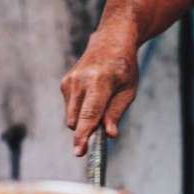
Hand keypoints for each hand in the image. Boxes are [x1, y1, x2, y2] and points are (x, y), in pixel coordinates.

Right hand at [61, 30, 138, 156]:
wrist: (111, 41)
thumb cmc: (124, 68)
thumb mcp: (128, 91)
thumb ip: (116, 113)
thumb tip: (109, 135)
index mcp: (99, 82)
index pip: (89, 114)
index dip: (83, 135)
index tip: (79, 152)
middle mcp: (80, 81)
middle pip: (75, 120)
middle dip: (85, 132)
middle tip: (101, 133)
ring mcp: (69, 81)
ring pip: (71, 117)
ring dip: (84, 121)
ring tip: (103, 104)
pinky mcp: (64, 84)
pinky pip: (70, 109)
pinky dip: (81, 111)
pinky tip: (94, 97)